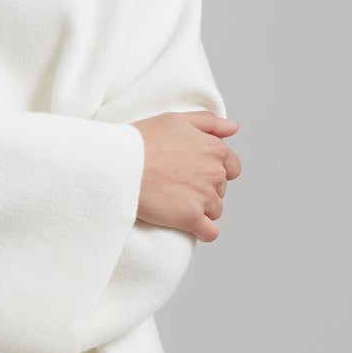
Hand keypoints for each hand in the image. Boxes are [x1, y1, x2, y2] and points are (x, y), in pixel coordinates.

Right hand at [128, 112, 240, 240]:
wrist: (118, 163)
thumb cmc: (142, 140)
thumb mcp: (176, 119)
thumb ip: (209, 123)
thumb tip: (233, 129)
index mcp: (214, 149)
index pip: (232, 168)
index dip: (214, 171)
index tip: (194, 173)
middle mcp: (215, 173)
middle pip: (221, 190)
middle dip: (205, 190)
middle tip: (178, 187)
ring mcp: (204, 197)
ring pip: (215, 211)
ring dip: (201, 210)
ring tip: (176, 204)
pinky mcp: (190, 218)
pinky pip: (210, 233)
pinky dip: (203, 232)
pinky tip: (189, 226)